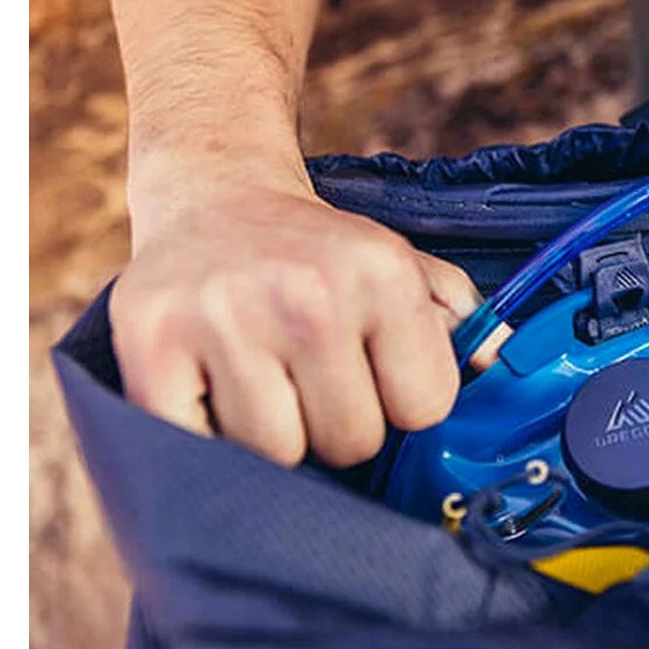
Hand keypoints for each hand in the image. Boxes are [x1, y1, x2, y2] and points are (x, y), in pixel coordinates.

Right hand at [111, 170, 488, 465]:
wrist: (213, 194)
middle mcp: (306, 293)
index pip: (423, 410)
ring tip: (262, 380)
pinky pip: (195, 446)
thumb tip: (498, 368)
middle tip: (309, 376)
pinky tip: (210, 392)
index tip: (372, 372)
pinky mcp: (149, 343)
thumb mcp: (404, 265)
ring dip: (271, 434)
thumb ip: (463, 322)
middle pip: (351, 441)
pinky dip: (203, 437)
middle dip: (336, 423)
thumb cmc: (318, 252)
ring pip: (276, 455)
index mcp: (379, 274)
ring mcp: (222, 318)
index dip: (400, 402)